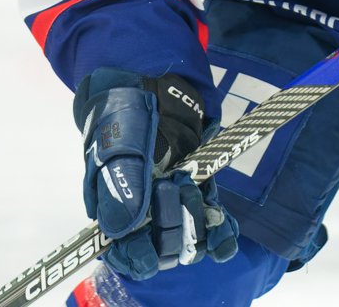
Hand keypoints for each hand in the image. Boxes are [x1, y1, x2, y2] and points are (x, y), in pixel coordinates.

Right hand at [73, 69, 238, 280]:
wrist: (151, 79)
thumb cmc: (124, 111)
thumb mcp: (119, 142)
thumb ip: (122, 184)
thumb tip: (119, 231)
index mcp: (114, 205)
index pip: (122, 251)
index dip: (135, 257)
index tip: (149, 255)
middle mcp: (142, 210)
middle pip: (159, 248)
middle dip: (171, 229)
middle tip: (174, 189)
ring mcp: (171, 201)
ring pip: (187, 240)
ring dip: (195, 225)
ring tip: (192, 187)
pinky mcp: (196, 189)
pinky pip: (210, 223)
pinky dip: (220, 233)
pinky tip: (224, 234)